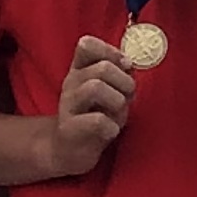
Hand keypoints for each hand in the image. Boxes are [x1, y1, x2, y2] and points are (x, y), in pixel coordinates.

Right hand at [46, 37, 132, 176]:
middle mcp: (71, 84)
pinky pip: (97, 121)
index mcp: (79, 70)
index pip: (87, 45)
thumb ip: (119, 73)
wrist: (68, 151)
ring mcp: (68, 106)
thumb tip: (129, 63)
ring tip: (118, 115)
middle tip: (126, 99)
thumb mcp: (110, 91)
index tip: (124, 68)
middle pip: (102, 68)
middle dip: (124, 83)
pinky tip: (110, 132)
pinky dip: (111, 127)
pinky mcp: (69, 129)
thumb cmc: (94, 117)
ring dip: (117, 102)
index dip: (111, 53)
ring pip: (95, 87)